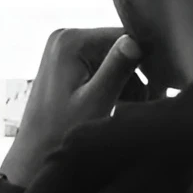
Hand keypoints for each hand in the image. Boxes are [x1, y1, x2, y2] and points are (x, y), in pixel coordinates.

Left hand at [1, 28, 142, 188]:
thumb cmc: (61, 133)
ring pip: (113, 60)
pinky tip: (118, 109)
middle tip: (144, 104)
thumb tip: (138, 40)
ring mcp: (64, 51)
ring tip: (127, 111)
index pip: (125, 36)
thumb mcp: (95, 101)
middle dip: (135, 76)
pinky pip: (101, 70)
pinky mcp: (66, 66)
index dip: (146, 59)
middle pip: (119, 48)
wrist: (33, 157)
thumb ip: (117, 68)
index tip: (158, 87)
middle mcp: (65, 38)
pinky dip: (113, 88)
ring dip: (127, 85)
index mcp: (70, 41)